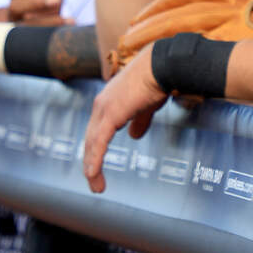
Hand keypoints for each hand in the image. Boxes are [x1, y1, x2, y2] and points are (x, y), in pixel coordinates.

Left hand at [82, 46, 167, 192]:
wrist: (161, 66)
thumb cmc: (156, 79)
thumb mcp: (145, 106)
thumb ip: (138, 121)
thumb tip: (134, 136)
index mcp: (108, 102)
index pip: (97, 131)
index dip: (96, 149)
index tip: (96, 166)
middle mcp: (101, 105)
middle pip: (90, 139)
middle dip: (91, 162)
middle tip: (95, 181)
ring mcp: (104, 109)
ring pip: (92, 144)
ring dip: (92, 167)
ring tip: (96, 186)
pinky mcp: (110, 115)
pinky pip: (99, 142)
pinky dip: (95, 159)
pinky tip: (92, 173)